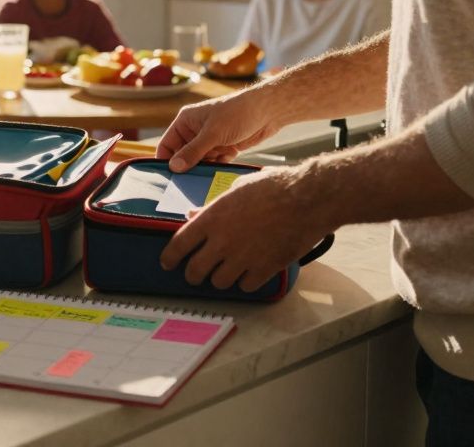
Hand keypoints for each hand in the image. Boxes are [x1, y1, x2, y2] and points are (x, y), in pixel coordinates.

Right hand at [156, 89, 281, 172]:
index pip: (167, 144)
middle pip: (183, 156)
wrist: (268, 111)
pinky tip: (222, 168)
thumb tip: (174, 167)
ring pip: (200, 162)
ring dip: (204, 169)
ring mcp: (211, 140)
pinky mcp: (224, 148)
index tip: (167, 178)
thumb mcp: (213, 133)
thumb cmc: (237, 113)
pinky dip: (218, 167)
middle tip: (186, 184)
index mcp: (186, 121)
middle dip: (187, 168)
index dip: (166, 160)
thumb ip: (193, 151)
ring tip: (206, 178)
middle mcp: (196, 131)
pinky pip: (215, 163)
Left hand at [159, 166, 332, 291]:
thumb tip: (193, 214)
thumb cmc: (273, 187)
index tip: (167, 263)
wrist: (307, 199)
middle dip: (193, 274)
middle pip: (195, 271)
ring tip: (227, 270)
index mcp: (212, 218)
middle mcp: (222, 241)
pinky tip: (251, 271)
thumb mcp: (236, 189)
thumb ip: (211, 206)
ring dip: (221, 277)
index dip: (169, 258)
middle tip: (196, 273)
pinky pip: (245, 286)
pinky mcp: (263, 269)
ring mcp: (243, 258)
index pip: (178, 245)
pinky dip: (246, 281)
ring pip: (219, 282)